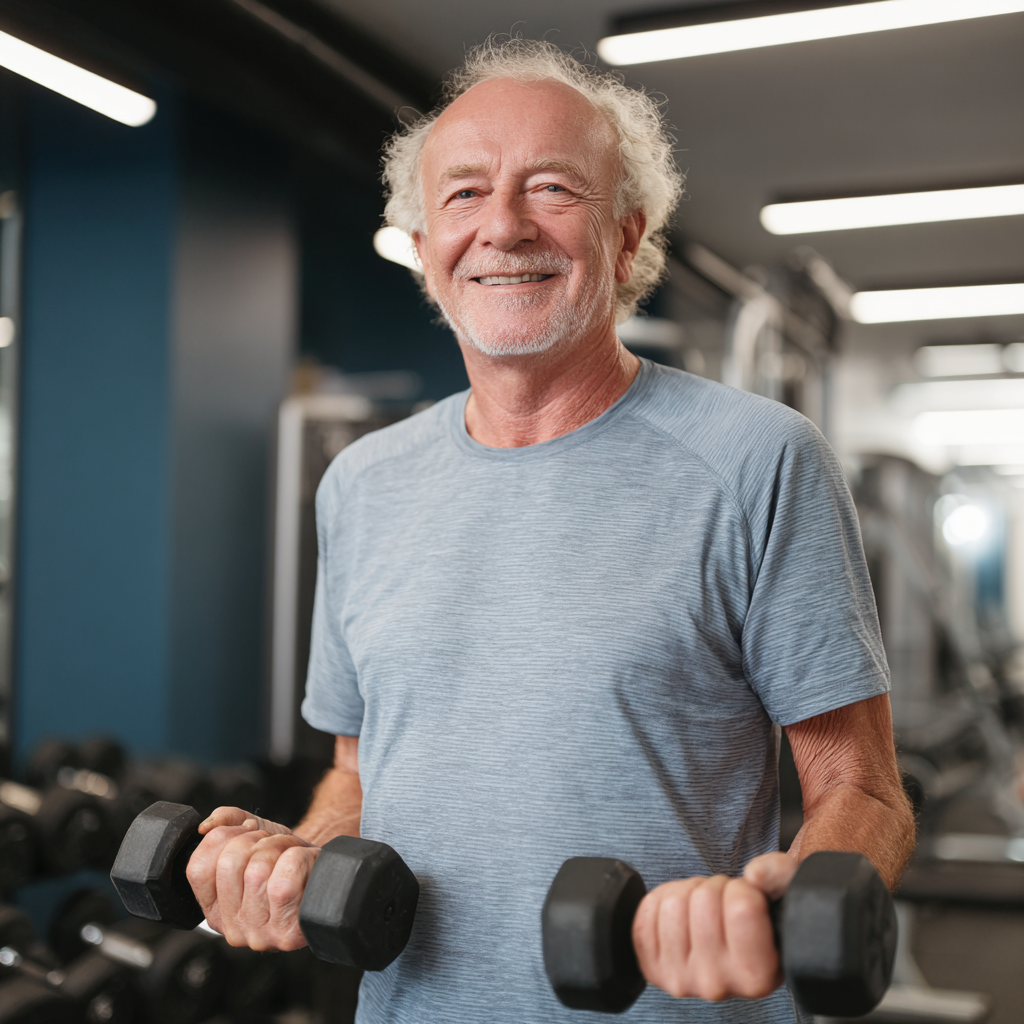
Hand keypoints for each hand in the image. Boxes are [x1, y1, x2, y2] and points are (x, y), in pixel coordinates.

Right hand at [186, 806, 319, 950]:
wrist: (326, 876)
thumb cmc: (287, 861)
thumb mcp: (254, 835)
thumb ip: (226, 821)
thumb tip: (207, 826)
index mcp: (216, 910)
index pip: (197, 869)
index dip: (224, 837)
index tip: (246, 832)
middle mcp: (233, 929)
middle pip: (229, 864)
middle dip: (257, 839)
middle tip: (271, 843)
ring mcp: (259, 936)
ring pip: (258, 869)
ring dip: (281, 846)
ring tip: (289, 853)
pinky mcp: (287, 934)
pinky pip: (286, 879)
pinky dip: (300, 857)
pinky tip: (304, 865)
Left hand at [631, 852, 797, 1001]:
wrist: (730, 950)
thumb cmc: (761, 922)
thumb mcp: (786, 896)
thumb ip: (782, 875)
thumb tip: (755, 874)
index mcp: (758, 975)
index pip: (741, 908)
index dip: (744, 890)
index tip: (748, 901)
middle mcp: (718, 984)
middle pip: (703, 900)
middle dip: (715, 888)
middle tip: (725, 903)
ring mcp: (680, 979)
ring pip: (672, 903)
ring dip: (689, 892)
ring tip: (705, 908)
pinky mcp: (653, 968)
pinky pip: (647, 911)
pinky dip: (663, 900)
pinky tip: (683, 914)